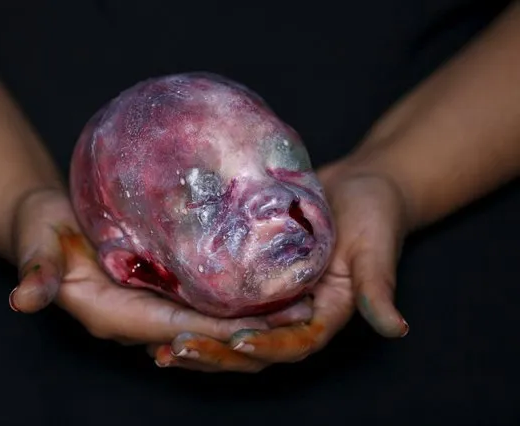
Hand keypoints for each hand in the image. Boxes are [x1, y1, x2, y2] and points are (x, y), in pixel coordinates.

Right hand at [7, 188, 312, 345]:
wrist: (47, 222)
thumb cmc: (41, 230)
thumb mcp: (36, 244)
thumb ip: (37, 270)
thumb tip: (23, 299)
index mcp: (114, 314)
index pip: (176, 326)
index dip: (220, 327)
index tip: (264, 322)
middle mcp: (140, 317)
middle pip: (204, 329)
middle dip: (252, 325)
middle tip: (303, 310)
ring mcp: (154, 303)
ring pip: (211, 317)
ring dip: (255, 312)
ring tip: (303, 298)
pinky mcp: (163, 286)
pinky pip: (206, 296)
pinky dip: (239, 293)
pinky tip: (270, 278)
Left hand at [149, 163, 409, 371]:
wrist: (358, 185)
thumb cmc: (375, 214)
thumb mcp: (376, 248)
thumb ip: (378, 288)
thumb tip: (397, 330)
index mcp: (324, 315)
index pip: (293, 344)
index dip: (266, 348)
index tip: (236, 342)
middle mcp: (294, 313)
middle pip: (253, 348)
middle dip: (216, 355)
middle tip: (175, 352)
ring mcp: (271, 298)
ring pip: (232, 332)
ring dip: (200, 344)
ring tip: (159, 351)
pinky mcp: (252, 278)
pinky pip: (223, 301)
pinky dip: (196, 312)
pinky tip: (162, 310)